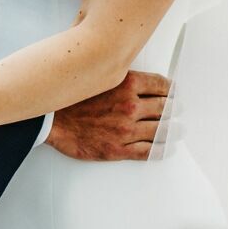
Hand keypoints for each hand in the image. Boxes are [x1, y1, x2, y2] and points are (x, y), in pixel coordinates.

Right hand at [46, 71, 169, 161]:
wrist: (49, 120)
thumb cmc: (69, 99)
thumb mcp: (96, 77)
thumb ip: (117, 78)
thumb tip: (135, 80)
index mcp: (125, 84)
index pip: (160, 85)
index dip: (170, 90)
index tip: (173, 93)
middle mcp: (129, 106)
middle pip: (164, 107)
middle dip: (174, 109)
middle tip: (178, 111)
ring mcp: (125, 129)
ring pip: (161, 130)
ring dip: (173, 130)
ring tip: (178, 131)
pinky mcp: (118, 149)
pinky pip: (148, 151)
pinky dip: (161, 150)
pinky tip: (167, 149)